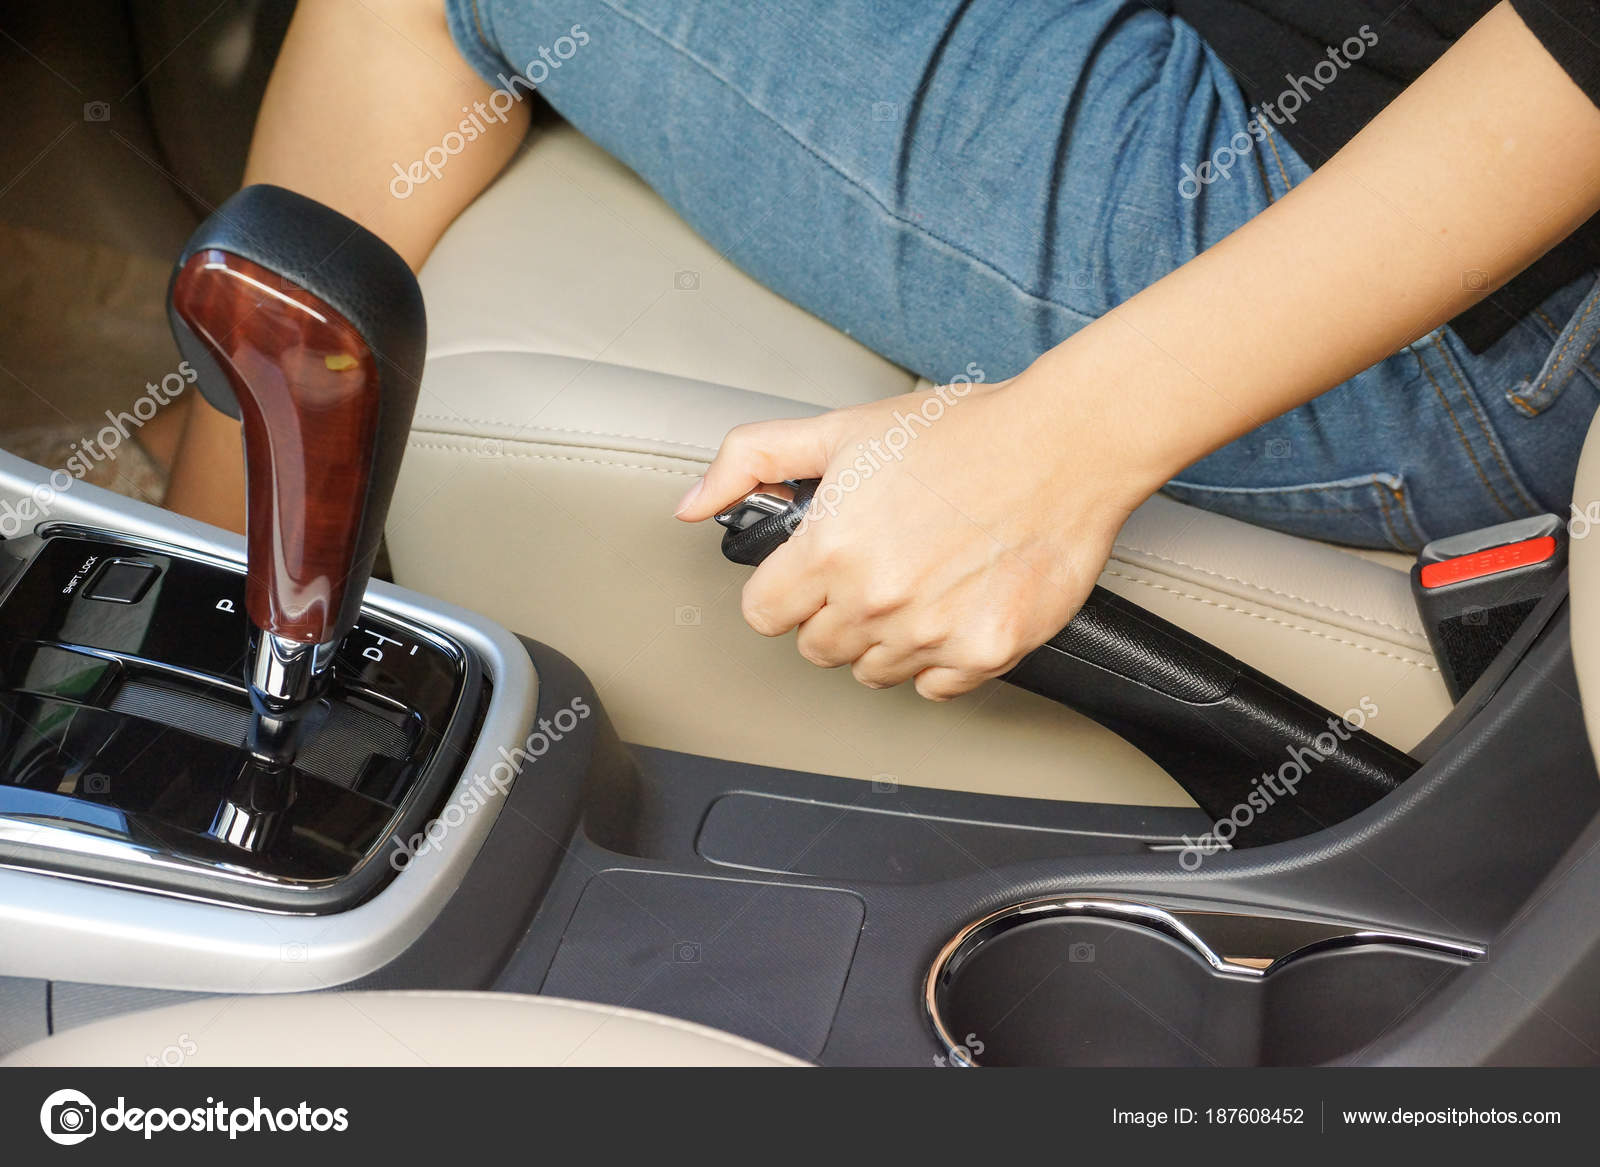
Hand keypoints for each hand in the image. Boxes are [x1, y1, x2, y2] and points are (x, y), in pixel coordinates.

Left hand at [675, 349, 1173, 698]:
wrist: (1065, 445)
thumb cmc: (962, 433)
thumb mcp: (843, 428)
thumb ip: (754, 460)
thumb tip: (694, 502)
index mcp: (831, 549)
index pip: (764, 613)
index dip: (785, 590)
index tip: (812, 574)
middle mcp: (875, 600)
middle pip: (817, 647)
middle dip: (835, 612)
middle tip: (878, 565)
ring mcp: (930, 633)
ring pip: (873, 670)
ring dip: (886, 636)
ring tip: (922, 580)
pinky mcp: (984, 654)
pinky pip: (934, 687)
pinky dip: (940, 658)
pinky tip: (956, 606)